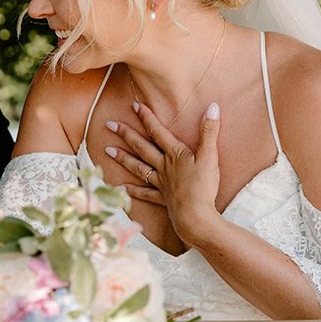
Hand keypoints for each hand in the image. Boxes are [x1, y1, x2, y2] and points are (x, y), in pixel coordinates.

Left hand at [106, 102, 222, 245]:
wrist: (196, 216)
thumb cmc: (204, 186)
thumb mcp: (210, 156)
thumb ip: (210, 131)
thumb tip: (213, 106)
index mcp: (175, 154)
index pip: (158, 131)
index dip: (146, 117)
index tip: (134, 105)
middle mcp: (163, 166)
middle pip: (142, 147)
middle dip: (125, 134)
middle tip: (108, 124)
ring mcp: (161, 183)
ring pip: (138, 167)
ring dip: (123, 158)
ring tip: (107, 150)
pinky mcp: (162, 199)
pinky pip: (145, 194)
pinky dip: (133, 191)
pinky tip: (121, 188)